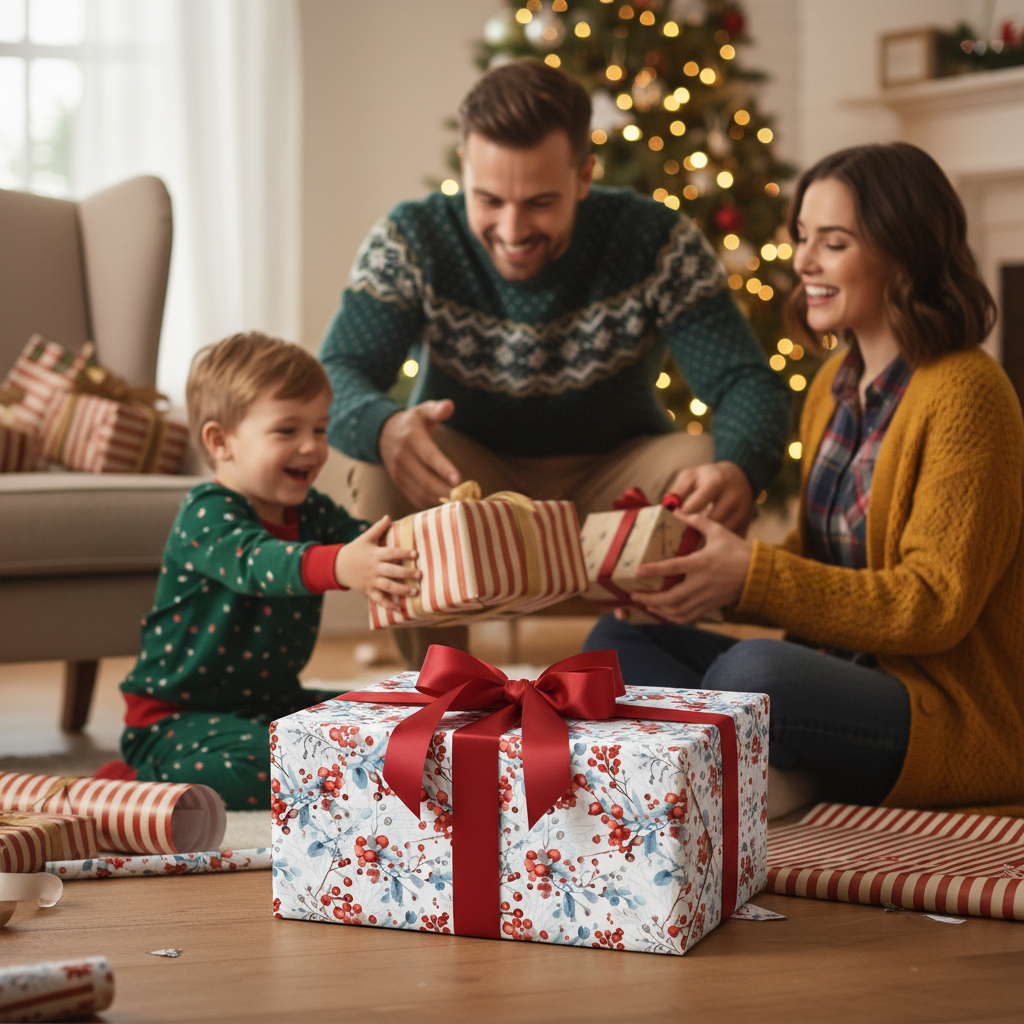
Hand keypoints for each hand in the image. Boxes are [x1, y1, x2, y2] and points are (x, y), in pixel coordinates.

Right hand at [333, 516, 420, 607]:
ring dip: (402, 590)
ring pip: (388, 586)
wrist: (337, 566)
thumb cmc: (355, 550)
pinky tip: (398, 609)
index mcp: (375, 554)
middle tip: (420, 575)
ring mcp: (371, 580)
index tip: (416, 554)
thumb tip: (388, 516)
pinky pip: (378, 598)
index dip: (403, 553)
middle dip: (406, 573)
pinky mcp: (368, 590)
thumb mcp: (365, 538)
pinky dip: (387, 604)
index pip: (391, 553)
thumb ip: (378, 528)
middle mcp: (374, 568)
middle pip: (392, 571)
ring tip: (415, 591)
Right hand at [379, 400, 460, 509]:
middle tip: (466, 497)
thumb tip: (449, 406)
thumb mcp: (423, 410)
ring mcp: (398, 473)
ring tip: (459, 503)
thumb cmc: (413, 422)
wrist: (383, 434)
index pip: (429, 455)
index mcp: (411, 438)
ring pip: (420, 492)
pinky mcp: (399, 483)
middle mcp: (402, 457)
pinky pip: (414, 498)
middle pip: (425, 479)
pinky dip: (430, 505)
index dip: (444, 468)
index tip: (459, 479)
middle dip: (445, 490)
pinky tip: (446, 506)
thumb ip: (437, 409)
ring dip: (439, 500)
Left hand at [628, 511, 752, 624]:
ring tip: (646, 604)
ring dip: (659, 610)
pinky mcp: (710, 606)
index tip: (637, 571)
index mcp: (702, 563)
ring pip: (678, 611)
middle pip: (671, 597)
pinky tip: (664, 613)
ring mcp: (706, 597)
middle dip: (650, 598)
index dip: (654, 570)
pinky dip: (674, 618)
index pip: (673, 568)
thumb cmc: (737, 550)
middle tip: (635, 594)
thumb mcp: (719, 531)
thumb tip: (678, 511)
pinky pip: (689, 617)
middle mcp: (702, 583)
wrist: (759, 573)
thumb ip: (697, 521)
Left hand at [667, 460, 753, 533]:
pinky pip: (729, 537)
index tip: (672, 522)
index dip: (682, 515)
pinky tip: (706, 540)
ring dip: (706, 537)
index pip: (696, 504)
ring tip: (692, 540)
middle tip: (679, 537)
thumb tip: (666, 507)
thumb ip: (678, 490)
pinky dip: (717, 541)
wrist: (739, 475)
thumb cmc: (709, 476)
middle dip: (694, 530)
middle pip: (710, 521)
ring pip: (720, 532)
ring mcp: (742, 510)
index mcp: (716, 483)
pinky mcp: (746, 521)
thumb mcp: (692, 476)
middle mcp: (732, 497)